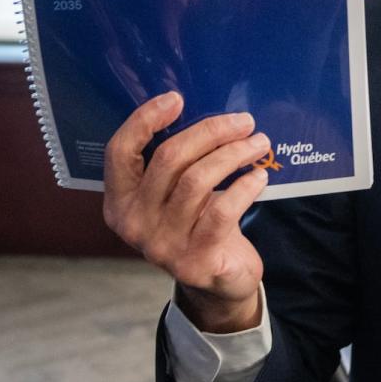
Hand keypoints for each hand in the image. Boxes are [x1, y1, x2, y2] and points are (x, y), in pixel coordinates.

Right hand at [103, 91, 270, 332]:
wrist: (217, 283)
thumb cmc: (198, 223)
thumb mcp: (176, 194)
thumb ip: (178, 162)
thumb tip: (210, 112)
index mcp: (120, 201)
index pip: (120, 151)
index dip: (144, 119)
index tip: (176, 98)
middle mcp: (134, 223)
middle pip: (168, 159)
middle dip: (210, 132)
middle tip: (244, 121)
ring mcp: (162, 245)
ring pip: (197, 181)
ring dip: (233, 154)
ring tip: (259, 142)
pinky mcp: (195, 261)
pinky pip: (221, 211)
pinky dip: (244, 187)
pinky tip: (260, 175)